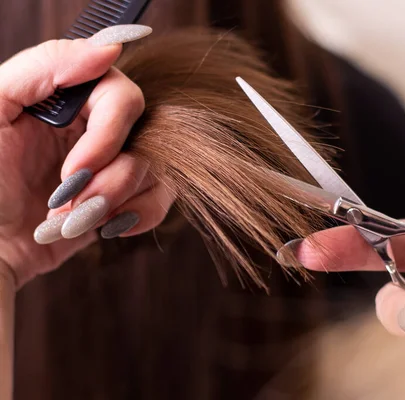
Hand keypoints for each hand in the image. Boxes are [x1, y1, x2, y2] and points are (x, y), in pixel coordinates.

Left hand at [0, 25, 173, 288]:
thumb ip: (44, 66)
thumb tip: (108, 48)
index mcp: (67, 100)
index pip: (120, 95)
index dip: (110, 132)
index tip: (78, 168)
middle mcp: (96, 128)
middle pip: (145, 135)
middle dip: (112, 177)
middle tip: (71, 200)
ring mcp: (113, 164)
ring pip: (154, 170)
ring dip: (114, 202)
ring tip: (71, 219)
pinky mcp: (123, 198)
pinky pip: (158, 199)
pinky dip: (134, 216)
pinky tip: (101, 225)